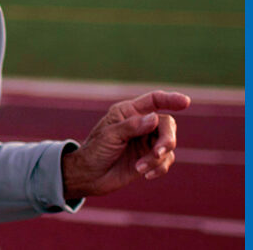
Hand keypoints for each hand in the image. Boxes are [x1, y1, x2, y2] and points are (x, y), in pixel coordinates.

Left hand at [61, 90, 190, 199]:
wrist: (89, 176)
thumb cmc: (94, 151)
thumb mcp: (109, 136)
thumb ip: (131, 126)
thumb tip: (154, 118)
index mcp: (129, 112)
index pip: (154, 100)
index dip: (170, 99)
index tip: (185, 102)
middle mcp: (141, 124)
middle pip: (167, 124)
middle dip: (167, 139)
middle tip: (158, 153)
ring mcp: (147, 142)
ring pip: (168, 145)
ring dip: (157, 158)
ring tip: (139, 168)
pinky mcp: (150, 159)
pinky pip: (166, 161)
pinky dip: (159, 168)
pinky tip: (145, 175)